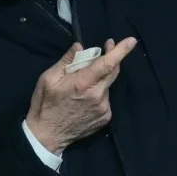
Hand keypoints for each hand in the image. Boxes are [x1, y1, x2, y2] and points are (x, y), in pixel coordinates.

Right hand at [25, 37, 136, 154]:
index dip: (120, 51)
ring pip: (107, 85)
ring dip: (100, 78)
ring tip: (83, 81)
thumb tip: (79, 47)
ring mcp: (104, 108)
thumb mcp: (48, 78)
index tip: (131, 40)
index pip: (107, 64)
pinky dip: (98, 92)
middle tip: (107, 46)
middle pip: (113, 72)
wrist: (47, 135)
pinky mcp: (105, 118)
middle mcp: (98, 95)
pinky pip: (105, 98)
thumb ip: (66, 61)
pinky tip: (85, 97)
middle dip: (113, 57)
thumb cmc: (45, 104)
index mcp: (83, 84)